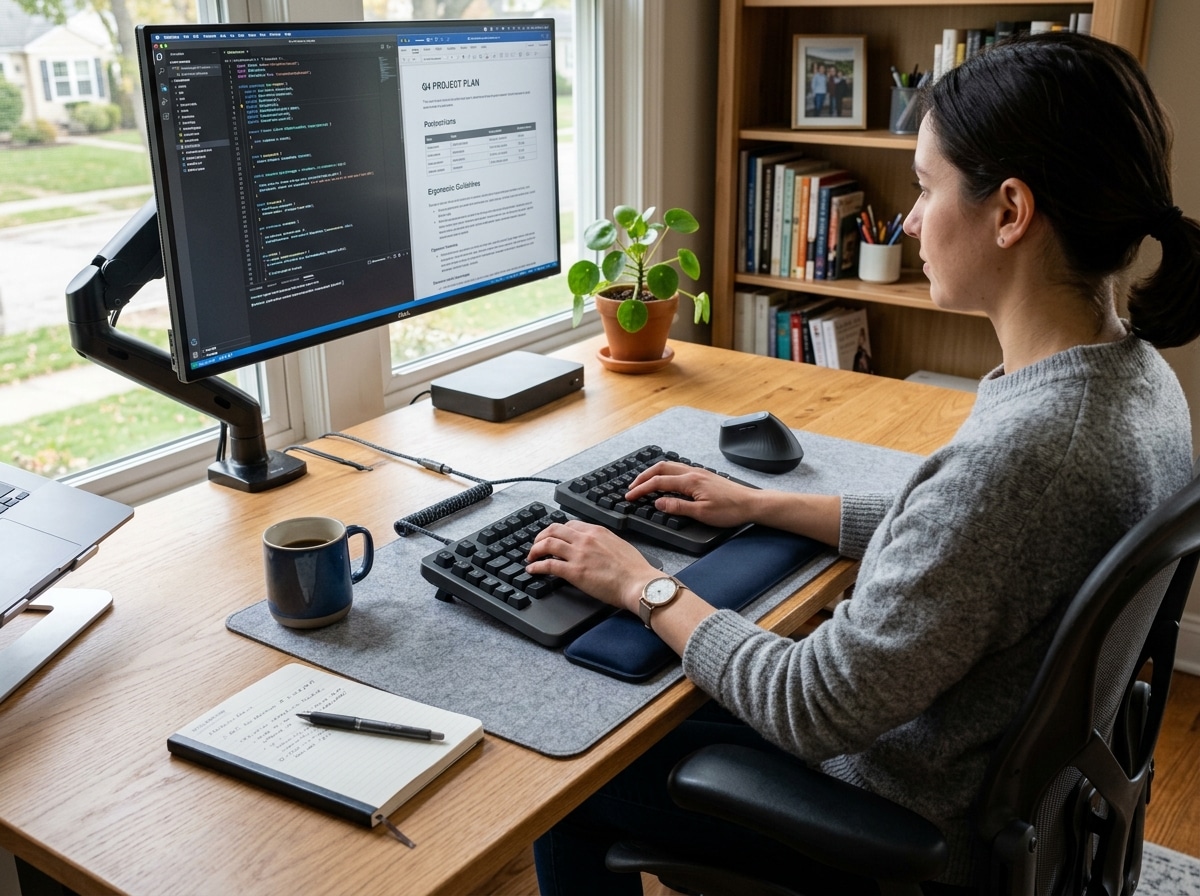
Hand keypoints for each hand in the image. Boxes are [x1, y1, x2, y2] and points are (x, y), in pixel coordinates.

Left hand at [526, 520, 658, 613]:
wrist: (639, 583)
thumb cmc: (635, 569)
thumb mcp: (619, 545)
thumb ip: (603, 542)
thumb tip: (595, 548)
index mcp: (597, 531)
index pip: (569, 524)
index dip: (556, 531)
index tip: (551, 537)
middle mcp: (585, 538)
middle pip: (553, 530)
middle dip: (540, 537)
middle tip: (536, 546)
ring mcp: (579, 554)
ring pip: (547, 544)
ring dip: (534, 550)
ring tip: (531, 557)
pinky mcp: (575, 571)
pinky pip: (548, 565)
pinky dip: (536, 566)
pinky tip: (532, 570)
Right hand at [626, 461, 758, 527]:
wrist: (751, 504)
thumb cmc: (730, 510)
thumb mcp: (702, 513)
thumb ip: (678, 507)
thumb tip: (658, 503)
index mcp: (690, 481)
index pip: (658, 482)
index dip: (641, 489)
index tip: (629, 496)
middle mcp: (693, 472)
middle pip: (660, 468)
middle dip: (643, 476)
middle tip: (631, 487)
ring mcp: (699, 472)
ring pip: (669, 466)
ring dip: (653, 473)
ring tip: (644, 482)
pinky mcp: (704, 475)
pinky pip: (678, 469)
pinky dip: (665, 472)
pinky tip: (665, 480)